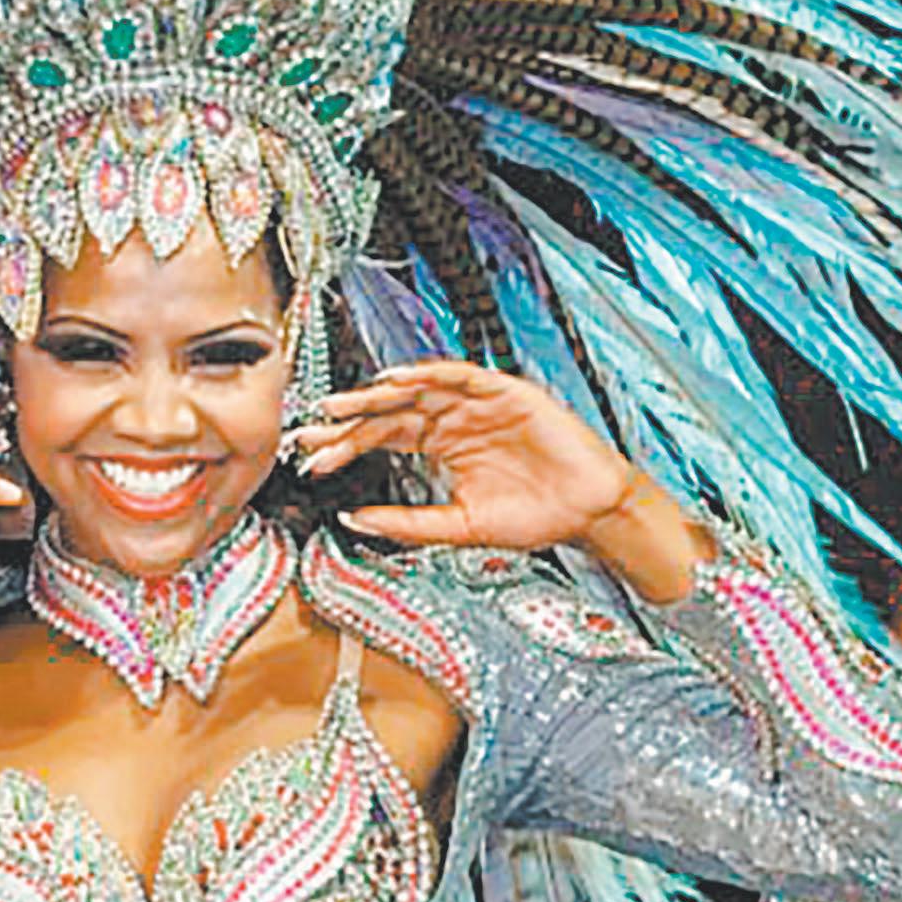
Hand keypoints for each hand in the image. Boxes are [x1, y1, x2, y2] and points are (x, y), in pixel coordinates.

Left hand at [290, 361, 711, 599]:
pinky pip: (459, 376)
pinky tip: (397, 381)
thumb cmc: (534, 517)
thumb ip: (408, 522)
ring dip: (378, 393)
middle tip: (312, 428)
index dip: (346, 447)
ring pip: (417, 389)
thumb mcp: (458, 527)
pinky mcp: (505, 391)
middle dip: (349, 420)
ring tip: (343, 404)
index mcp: (439, 446)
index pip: (382, 439)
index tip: (312, 459)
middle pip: (390, 412)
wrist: (588, 514)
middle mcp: (452, 420)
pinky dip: (428, 375)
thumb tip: (354, 520)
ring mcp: (477, 403)